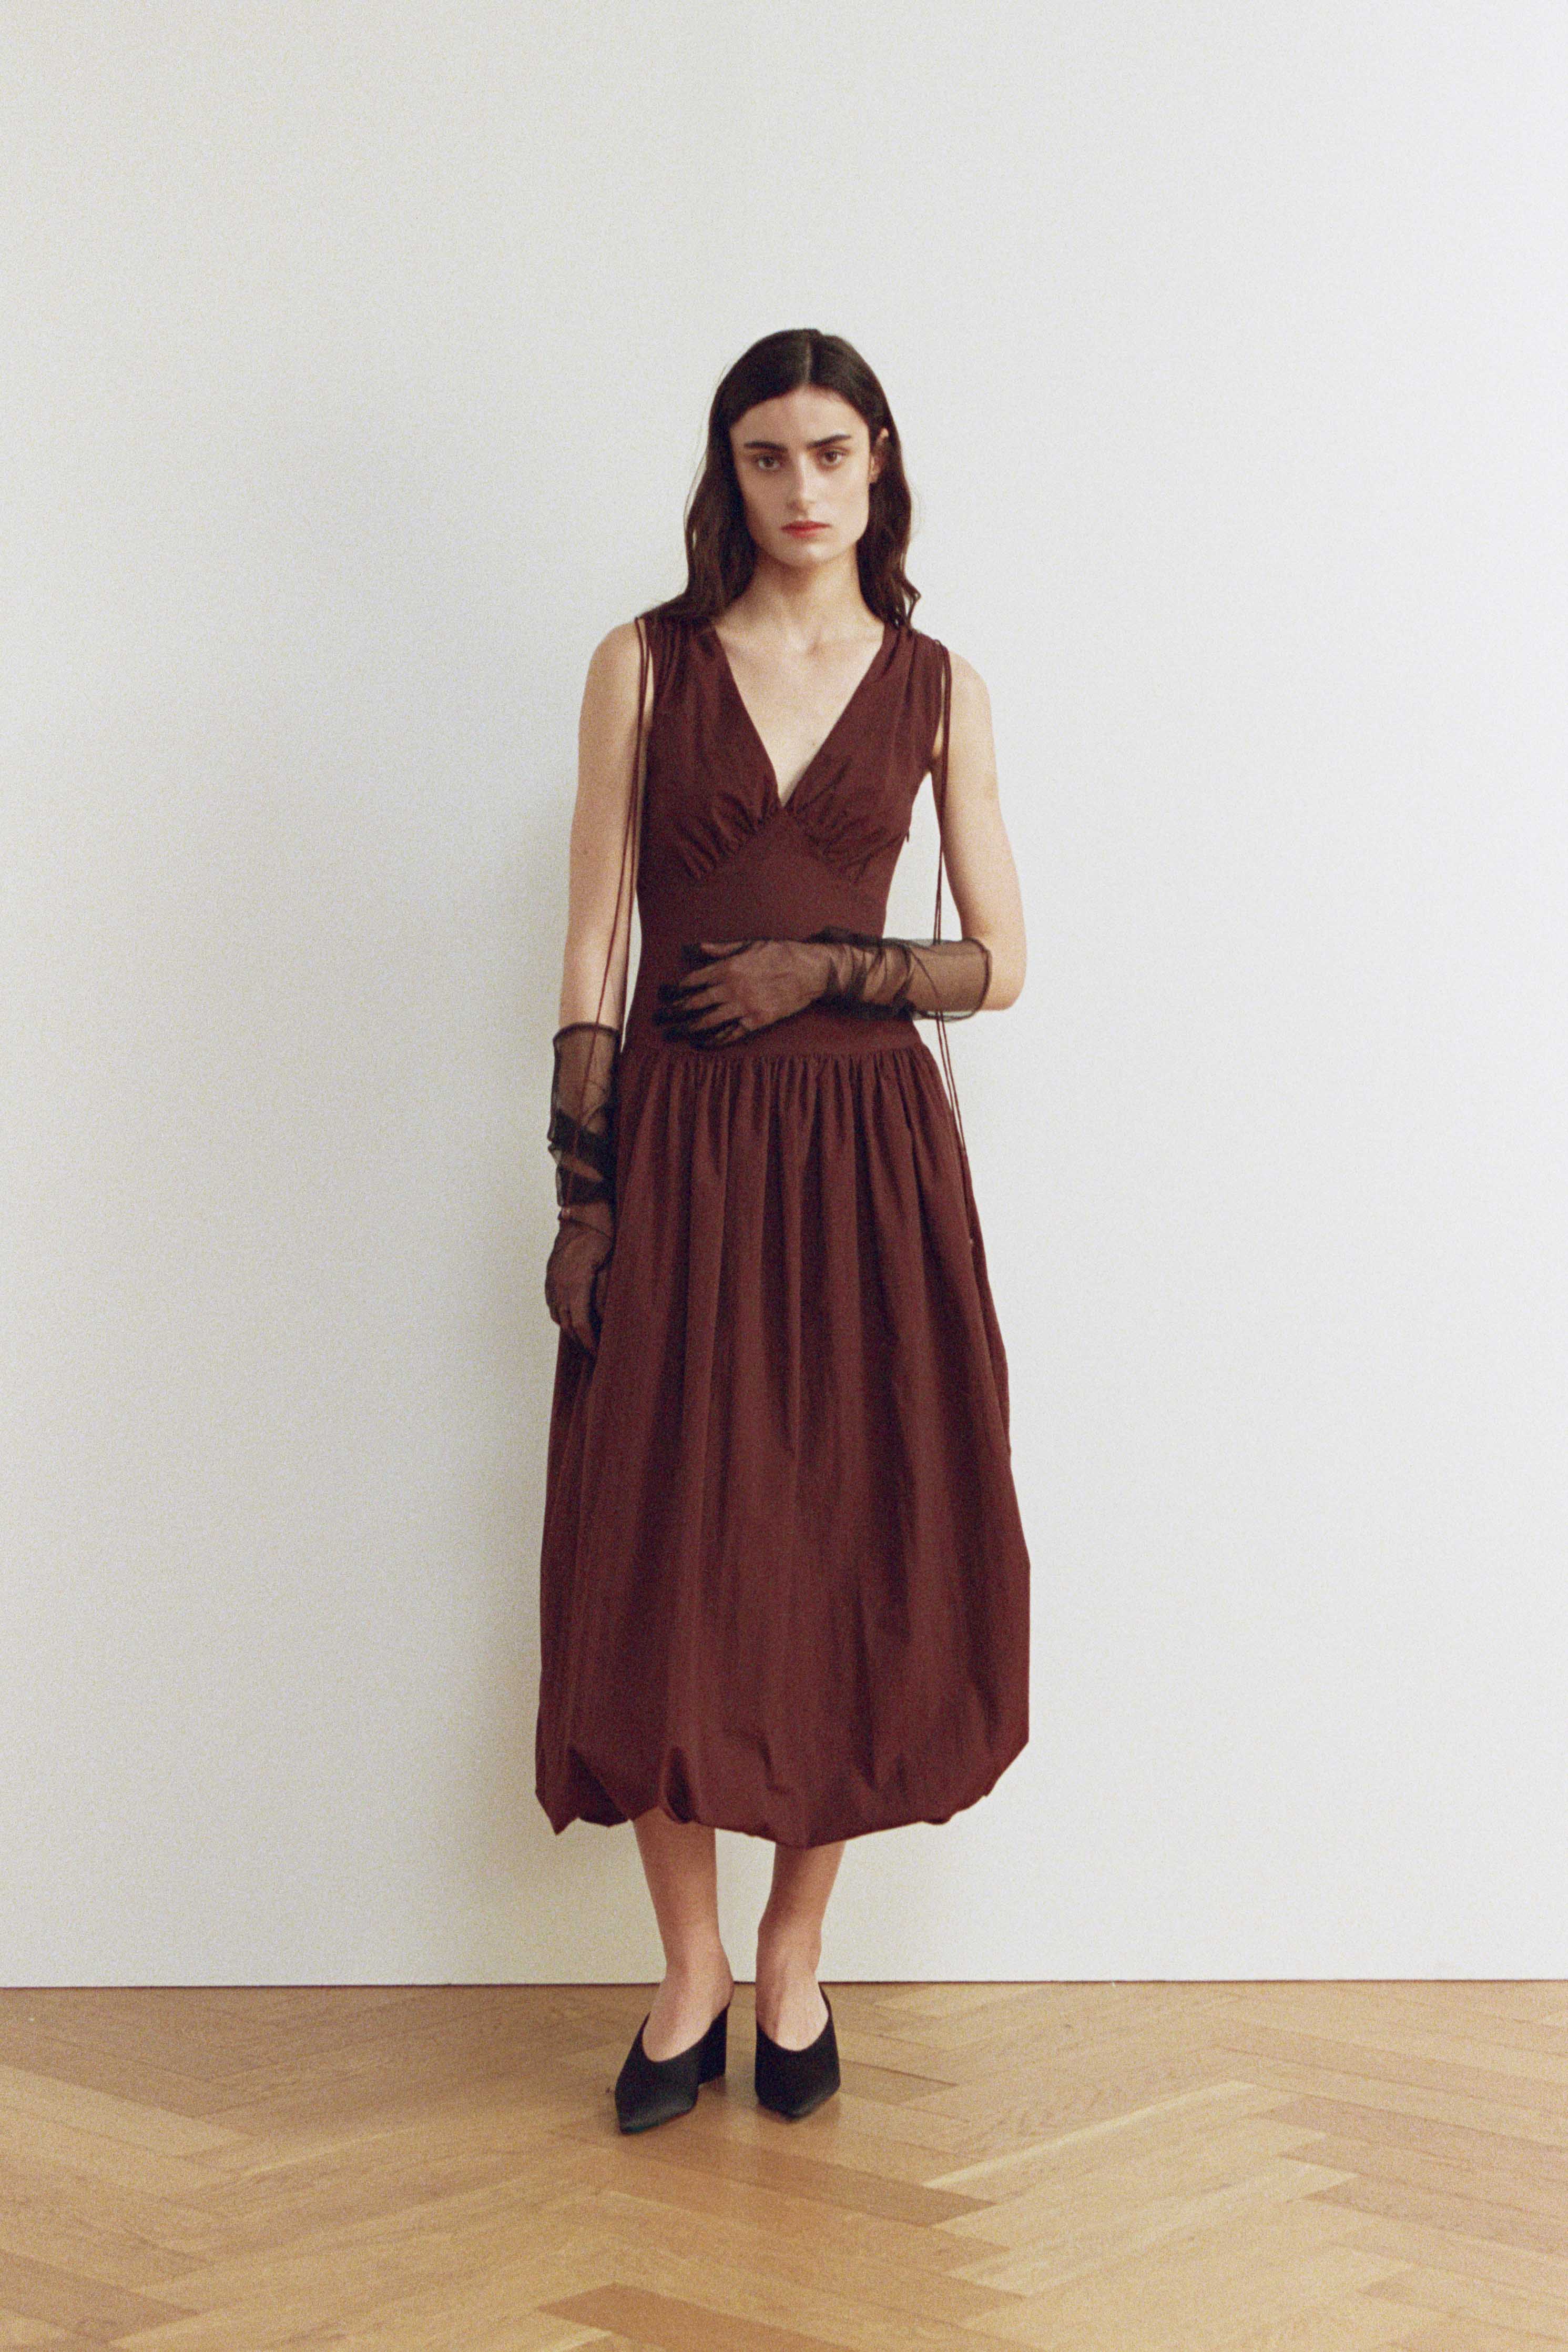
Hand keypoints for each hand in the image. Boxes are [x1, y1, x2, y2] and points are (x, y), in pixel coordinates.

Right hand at [544, 1202, 614, 1354]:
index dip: (590, 1343)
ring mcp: (551, 1281)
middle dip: (581, 1341)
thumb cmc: (602, 1235)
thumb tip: (604, 1321)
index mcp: (574, 1285)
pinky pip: (553, 1304)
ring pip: (557, 1316)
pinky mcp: (550, 1275)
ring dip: (571, 1330)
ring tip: (587, 1340)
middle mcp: (558, 1286)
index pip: (580, 1325)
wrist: (583, 1211)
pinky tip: (574, 1319)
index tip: (599, 1354)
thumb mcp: (610, 1266)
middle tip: (595, 1353)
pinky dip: (562, 1316)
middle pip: (567, 1324)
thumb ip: (605, 1296)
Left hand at [652, 938, 835, 1044]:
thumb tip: (695, 947)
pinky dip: (712, 1040)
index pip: (693, 981)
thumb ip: (720, 949)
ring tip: (670, 1034)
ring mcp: (743, 1007)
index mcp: (728, 967)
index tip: (664, 995)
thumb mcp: (749, 944)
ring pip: (707, 1022)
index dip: (675, 989)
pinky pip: (729, 1035)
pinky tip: (699, 1043)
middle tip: (658, 1018)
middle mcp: (732, 988)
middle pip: (694, 1004)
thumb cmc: (780, 953)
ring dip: (685, 1029)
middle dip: (673, 1012)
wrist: (810, 971)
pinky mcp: (756, 1022)